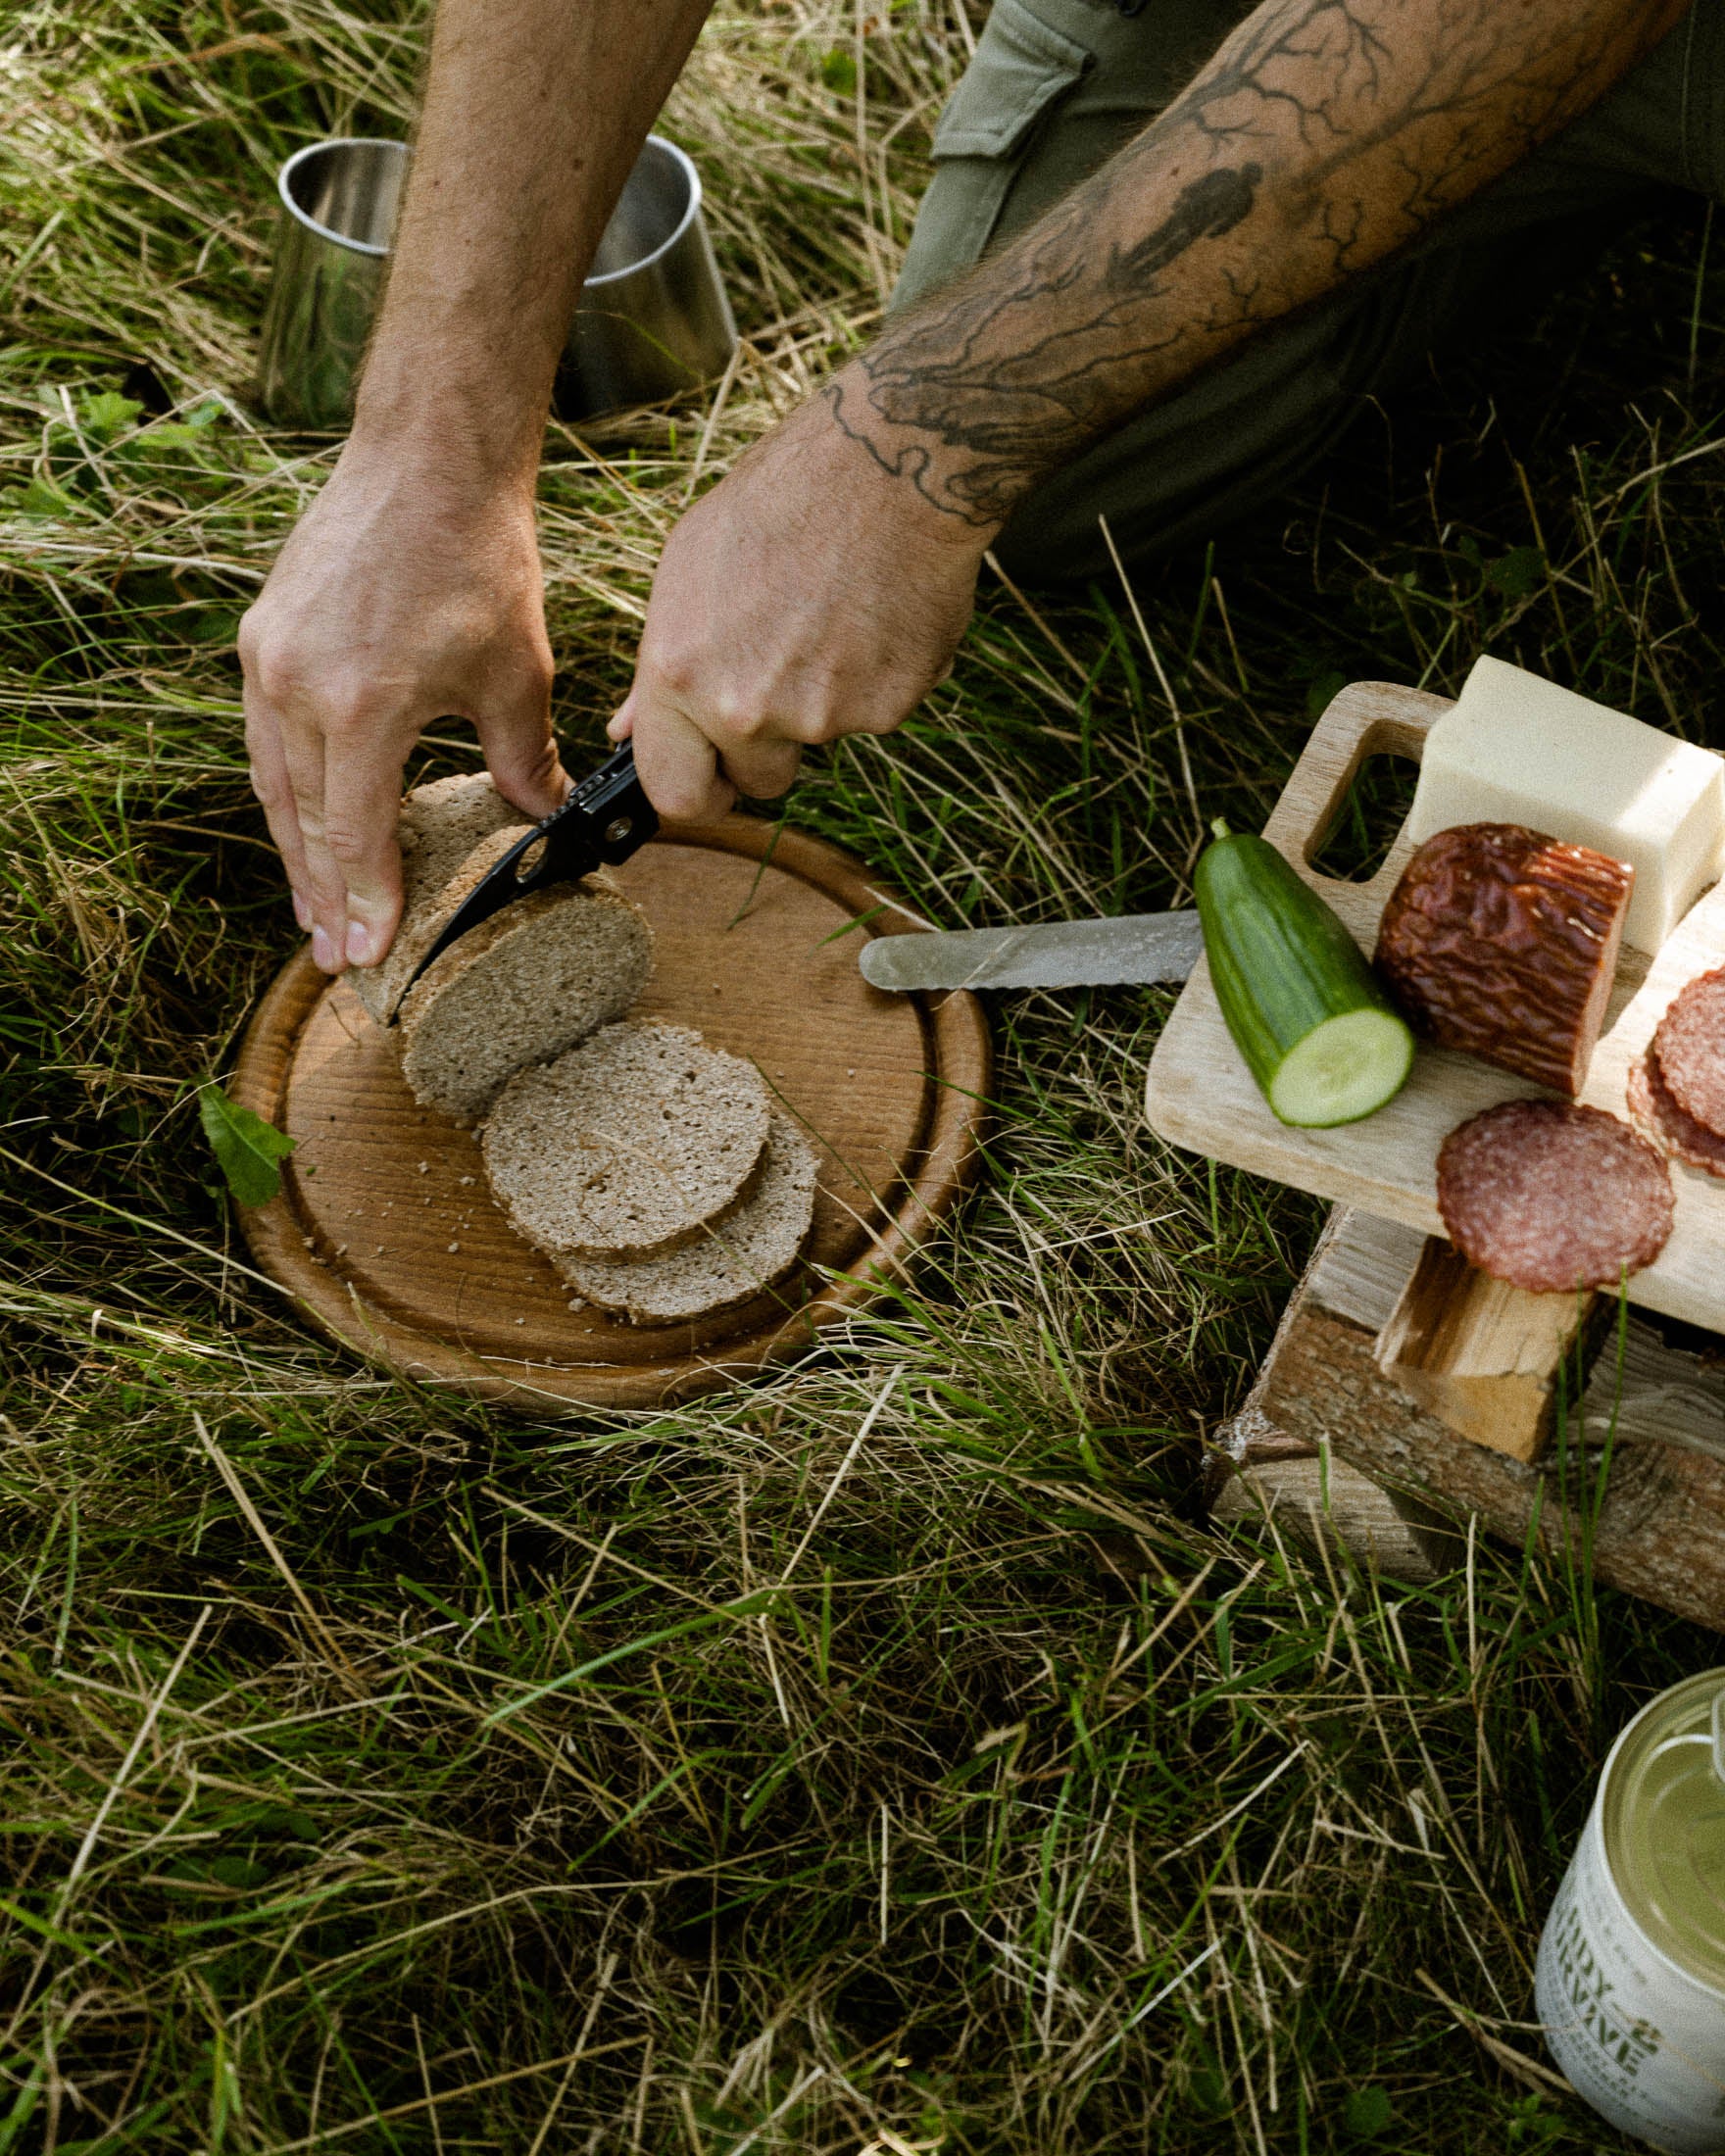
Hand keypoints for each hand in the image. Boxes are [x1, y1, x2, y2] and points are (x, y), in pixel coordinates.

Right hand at [238, 443, 569, 971]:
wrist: (426, 459)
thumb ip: (524, 761)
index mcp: (362, 706)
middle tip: (339, 958)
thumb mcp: (516, 675)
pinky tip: (303, 825)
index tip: (372, 954)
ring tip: (317, 912)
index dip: (367, 900)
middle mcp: (296, 687)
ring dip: (296, 854)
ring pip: (274, 784)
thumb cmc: (479, 561)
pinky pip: (265, 738)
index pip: (357, 833)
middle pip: (304, 822)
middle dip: (323, 897)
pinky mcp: (261, 635)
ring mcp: (268, 659)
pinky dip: (286, 792)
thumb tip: (543, 822)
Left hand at [609, 377, 992, 817]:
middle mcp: (745, 708)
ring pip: (818, 741)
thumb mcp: (688, 570)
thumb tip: (630, 731)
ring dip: (823, 701)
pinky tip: (872, 616)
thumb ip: (661, 667)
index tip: (713, 781)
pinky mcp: (887, 709)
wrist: (885, 467)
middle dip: (765, 756)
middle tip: (784, 685)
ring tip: (830, 618)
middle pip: (757, 783)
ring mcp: (820, 716)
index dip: (698, 792)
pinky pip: (872, 716)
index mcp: (681, 676)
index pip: (676, 794)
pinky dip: (874, 681)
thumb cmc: (781, 501)